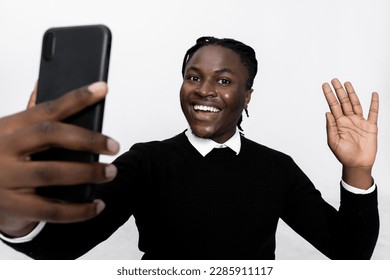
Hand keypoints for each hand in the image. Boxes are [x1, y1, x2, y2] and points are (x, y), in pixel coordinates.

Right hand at [0, 82, 119, 236]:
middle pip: (51, 136)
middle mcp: (4, 149)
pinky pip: (50, 211)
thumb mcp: (7, 133)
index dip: (77, 98)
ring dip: (87, 173)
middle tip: (114, 145)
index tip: (102, 88)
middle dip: (88, 139)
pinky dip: (78, 211)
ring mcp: (5, 178)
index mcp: (8, 127)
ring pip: (52, 173)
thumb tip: (43, 83)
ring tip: (111, 172)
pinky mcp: (11, 206)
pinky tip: (97, 206)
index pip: (47, 109)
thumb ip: (30, 116)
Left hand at [323, 78, 378, 188]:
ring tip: (347, 83)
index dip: (329, 95)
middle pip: (343, 102)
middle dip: (339, 91)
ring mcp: (360, 122)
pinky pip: (373, 112)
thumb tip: (327, 112)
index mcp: (338, 123)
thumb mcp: (333, 141)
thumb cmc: (344, 155)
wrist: (357, 164)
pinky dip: (374, 103)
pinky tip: (373, 94)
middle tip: (334, 79)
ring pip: (356, 104)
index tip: (325, 85)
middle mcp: (348, 120)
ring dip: (352, 93)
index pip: (333, 105)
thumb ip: (330, 127)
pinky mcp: (371, 126)